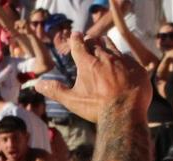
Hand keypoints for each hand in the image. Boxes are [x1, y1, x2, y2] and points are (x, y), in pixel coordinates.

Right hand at [33, 33, 150, 122]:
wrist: (125, 112)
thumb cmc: (97, 107)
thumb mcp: (72, 100)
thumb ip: (55, 90)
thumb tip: (37, 85)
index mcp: (87, 64)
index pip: (79, 45)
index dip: (76, 39)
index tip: (75, 35)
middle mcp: (104, 57)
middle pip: (96, 42)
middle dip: (90, 41)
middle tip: (88, 41)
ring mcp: (122, 60)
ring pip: (112, 46)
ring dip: (105, 44)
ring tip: (103, 44)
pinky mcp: (136, 67)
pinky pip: (127, 57)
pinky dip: (121, 58)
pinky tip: (120, 62)